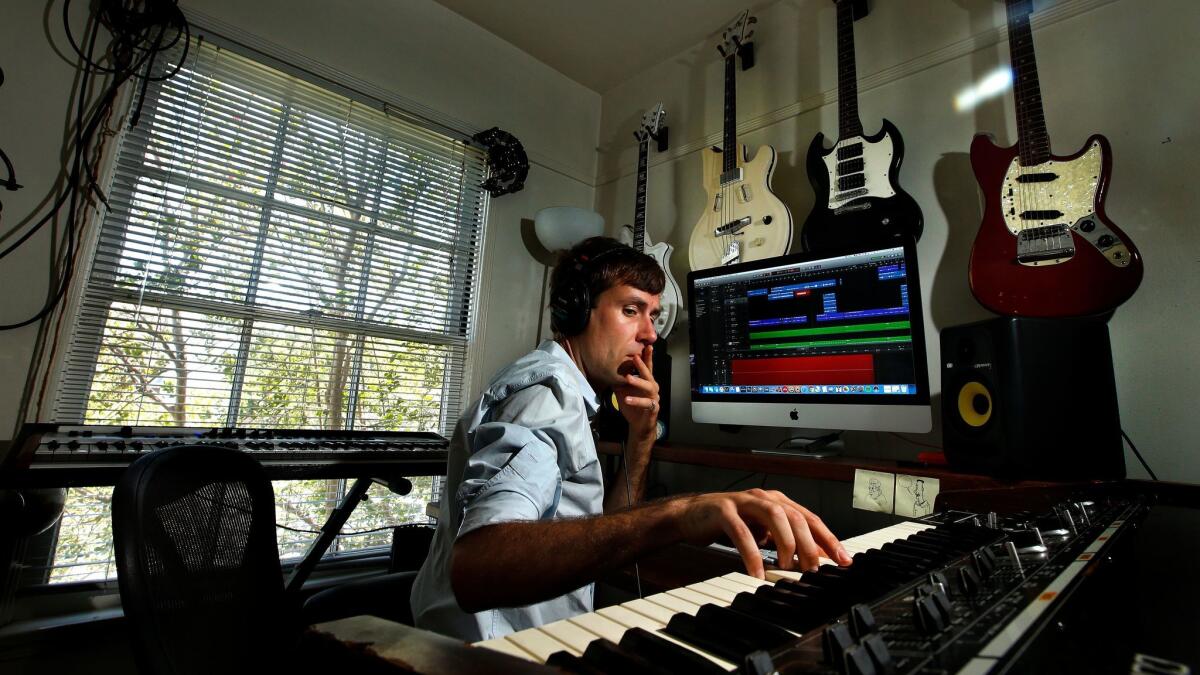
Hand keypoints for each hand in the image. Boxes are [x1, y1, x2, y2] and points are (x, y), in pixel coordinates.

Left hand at [613, 344, 658, 441]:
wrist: (638, 425)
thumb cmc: (633, 405)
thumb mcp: (622, 391)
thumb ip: (618, 380)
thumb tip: (607, 369)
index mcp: (646, 381)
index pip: (647, 367)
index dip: (647, 357)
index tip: (647, 345)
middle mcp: (652, 387)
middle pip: (649, 374)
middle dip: (642, 365)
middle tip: (635, 357)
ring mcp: (654, 398)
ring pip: (649, 387)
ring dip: (638, 382)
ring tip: (628, 378)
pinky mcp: (653, 408)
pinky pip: (646, 403)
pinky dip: (636, 401)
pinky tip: (626, 399)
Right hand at [671, 488, 851, 578]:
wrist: (690, 515)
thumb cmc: (728, 523)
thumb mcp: (763, 533)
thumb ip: (787, 541)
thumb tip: (816, 556)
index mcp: (776, 501)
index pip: (810, 518)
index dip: (828, 539)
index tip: (843, 560)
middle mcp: (763, 497)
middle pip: (795, 516)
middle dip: (809, 544)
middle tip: (813, 568)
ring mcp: (743, 502)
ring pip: (774, 516)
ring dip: (786, 543)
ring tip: (787, 566)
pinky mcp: (723, 511)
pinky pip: (741, 532)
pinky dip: (752, 553)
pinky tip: (757, 571)